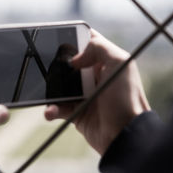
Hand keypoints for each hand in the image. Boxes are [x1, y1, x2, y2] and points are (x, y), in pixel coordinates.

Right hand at [45, 29, 149, 154]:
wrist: (124, 136)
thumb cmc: (126, 99)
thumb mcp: (120, 64)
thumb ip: (99, 48)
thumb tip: (74, 58)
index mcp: (105, 61)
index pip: (87, 42)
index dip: (74, 37)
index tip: (58, 37)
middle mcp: (94, 76)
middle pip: (68, 63)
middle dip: (56, 65)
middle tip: (46, 66)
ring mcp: (84, 94)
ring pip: (60, 85)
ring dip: (51, 89)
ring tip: (45, 92)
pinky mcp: (76, 111)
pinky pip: (58, 107)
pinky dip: (51, 109)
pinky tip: (50, 111)